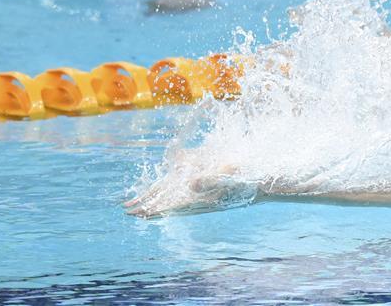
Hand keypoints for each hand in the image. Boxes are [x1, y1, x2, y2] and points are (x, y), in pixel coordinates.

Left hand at [124, 165, 249, 217]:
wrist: (262, 181)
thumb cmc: (245, 179)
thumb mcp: (228, 176)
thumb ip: (210, 181)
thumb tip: (191, 184)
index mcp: (201, 199)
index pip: (171, 206)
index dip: (154, 209)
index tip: (137, 213)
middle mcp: (199, 200)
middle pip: (168, 205)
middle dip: (148, 207)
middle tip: (128, 211)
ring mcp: (202, 196)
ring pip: (174, 200)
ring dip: (157, 202)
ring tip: (141, 207)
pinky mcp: (207, 191)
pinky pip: (184, 195)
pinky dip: (171, 197)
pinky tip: (167, 196)